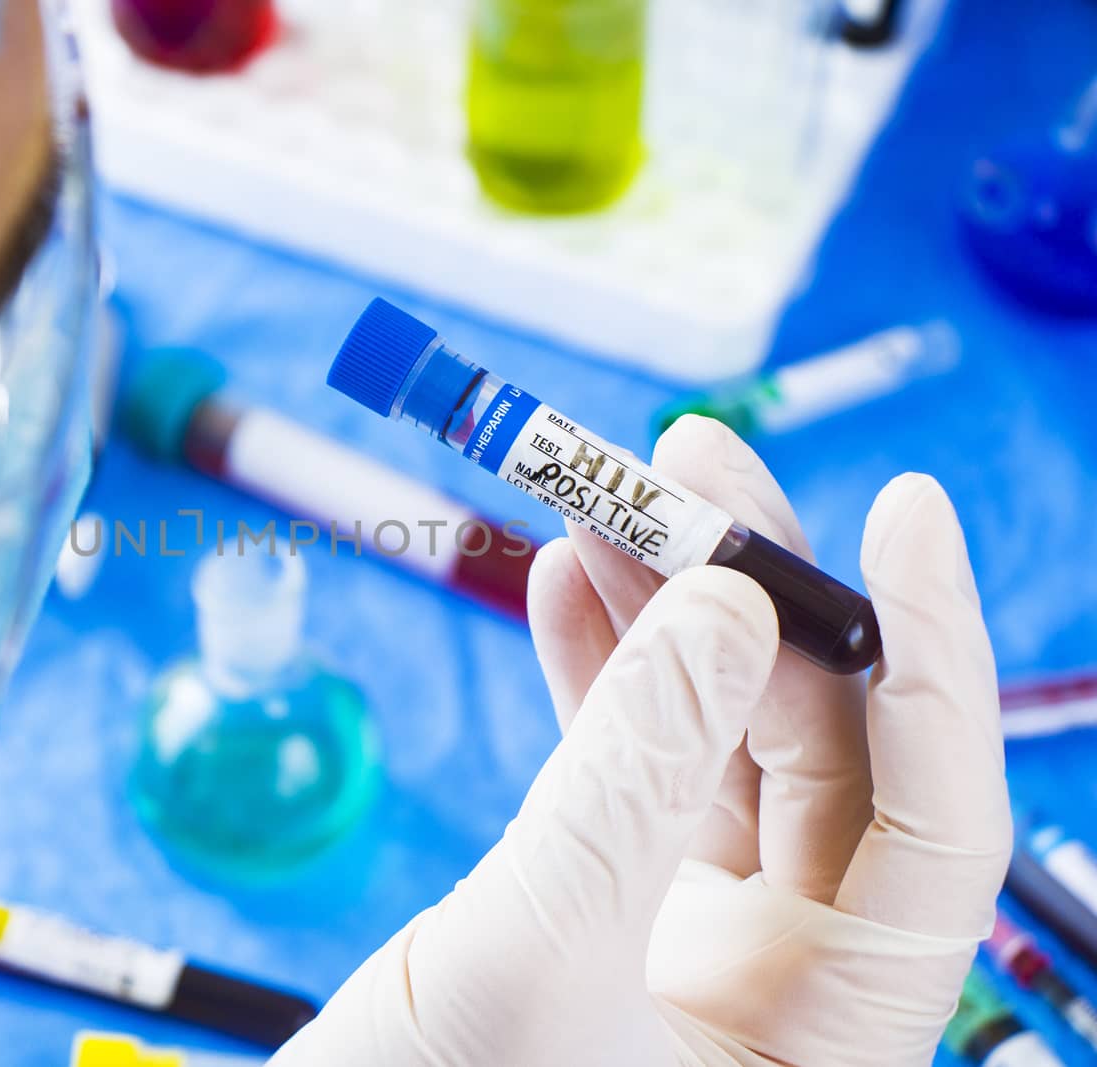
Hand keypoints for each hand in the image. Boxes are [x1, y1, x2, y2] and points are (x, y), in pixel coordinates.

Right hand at [271, 415, 1011, 1066]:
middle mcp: (790, 976)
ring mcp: (702, 937)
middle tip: (684, 471)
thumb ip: (633, 774)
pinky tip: (564, 586)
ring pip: (717, 739)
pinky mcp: (613, 906)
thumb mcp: (542, 946)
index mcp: (834, 1027)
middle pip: (818, 747)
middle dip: (752, 595)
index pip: (938, 817)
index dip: (933, 657)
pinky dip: (594, 674)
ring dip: (662, 614)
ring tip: (605, 502)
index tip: (897, 515)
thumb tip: (720, 606)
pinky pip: (629, 766)